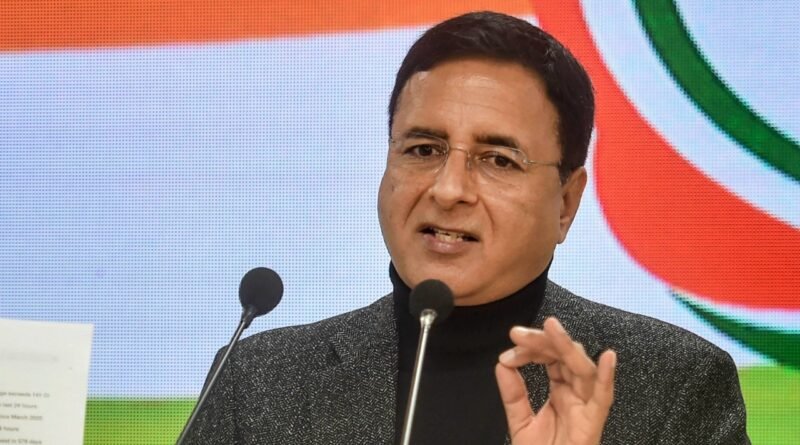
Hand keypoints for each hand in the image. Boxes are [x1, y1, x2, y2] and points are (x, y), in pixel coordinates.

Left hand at [495, 317, 616, 444]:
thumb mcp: (520, 422)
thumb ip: (513, 393)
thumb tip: (502, 362)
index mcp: (560, 392)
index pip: (549, 359)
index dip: (532, 348)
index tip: (510, 346)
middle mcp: (576, 395)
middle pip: (565, 358)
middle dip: (544, 341)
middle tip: (519, 332)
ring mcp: (586, 407)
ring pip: (582, 370)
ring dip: (566, 347)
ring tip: (551, 329)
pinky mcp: (593, 424)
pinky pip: (604, 398)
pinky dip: (607, 378)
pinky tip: (607, 357)